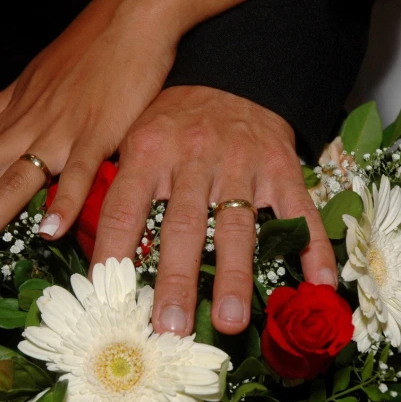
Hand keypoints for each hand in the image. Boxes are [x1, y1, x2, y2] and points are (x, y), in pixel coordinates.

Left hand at [0, 0, 178, 262]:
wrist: (128, 20)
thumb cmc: (82, 53)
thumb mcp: (26, 84)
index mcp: (7, 121)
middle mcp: (23, 130)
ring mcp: (59, 133)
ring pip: (13, 181)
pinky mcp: (96, 135)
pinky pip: (79, 174)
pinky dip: (65, 202)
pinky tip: (49, 233)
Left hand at [91, 86, 336, 335]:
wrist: (231, 74)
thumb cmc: (174, 118)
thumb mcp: (134, 135)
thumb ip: (118, 184)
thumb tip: (82, 242)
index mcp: (149, 151)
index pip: (124, 209)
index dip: (113, 253)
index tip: (108, 297)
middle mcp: (194, 158)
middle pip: (183, 226)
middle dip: (177, 280)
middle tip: (171, 327)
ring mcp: (242, 163)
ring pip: (237, 225)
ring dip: (235, 275)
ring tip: (232, 320)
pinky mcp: (280, 167)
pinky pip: (298, 209)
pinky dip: (311, 246)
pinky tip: (317, 282)